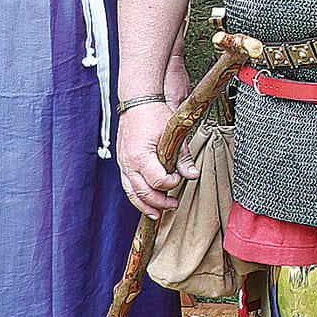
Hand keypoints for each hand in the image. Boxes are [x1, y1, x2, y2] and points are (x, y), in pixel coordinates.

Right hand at [116, 101, 197, 216]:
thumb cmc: (154, 114)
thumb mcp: (172, 134)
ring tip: (157, 214)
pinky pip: (127, 185)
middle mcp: (128, 163)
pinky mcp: (123, 163)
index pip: (157, 181)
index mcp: (141, 156)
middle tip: (174, 205)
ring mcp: (123, 164)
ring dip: (145, 205)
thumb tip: (193, 175)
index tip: (179, 179)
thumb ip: (182, 157)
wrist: (138, 102)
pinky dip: (136, 196)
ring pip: (131, 192)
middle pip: (142, 192)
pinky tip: (146, 203)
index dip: (171, 184)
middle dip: (159, 202)